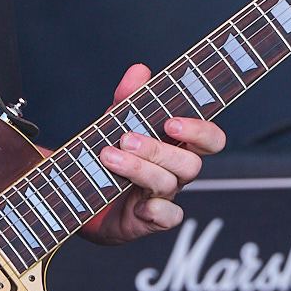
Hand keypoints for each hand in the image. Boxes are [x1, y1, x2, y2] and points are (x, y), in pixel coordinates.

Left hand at [85, 62, 225, 246]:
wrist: (80, 197)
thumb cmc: (109, 156)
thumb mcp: (114, 122)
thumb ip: (128, 99)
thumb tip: (140, 70)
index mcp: (177, 146)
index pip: (209, 139)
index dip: (199, 131)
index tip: (171, 123)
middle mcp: (176, 172)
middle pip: (190, 164)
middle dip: (158, 149)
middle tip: (126, 138)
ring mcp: (164, 197)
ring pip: (170, 184)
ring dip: (139, 169)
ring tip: (109, 156)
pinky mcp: (149, 220)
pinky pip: (167, 218)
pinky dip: (155, 211)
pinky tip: (137, 204)